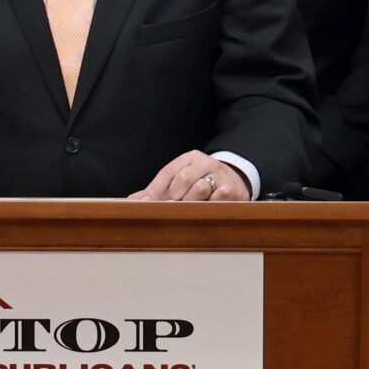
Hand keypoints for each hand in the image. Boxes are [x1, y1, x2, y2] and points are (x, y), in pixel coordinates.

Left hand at [130, 151, 247, 201]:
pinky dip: (210, 205)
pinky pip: (219, 197)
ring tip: (190, 210)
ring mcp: (221, 175)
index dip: (155, 190)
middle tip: (173, 208)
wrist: (236, 181)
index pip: (168, 172)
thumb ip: (157, 191)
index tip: (146, 204)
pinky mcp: (233, 190)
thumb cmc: (201, 183)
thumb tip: (132, 202)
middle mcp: (206, 163)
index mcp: (190, 158)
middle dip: (175, 197)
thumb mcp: (181, 181)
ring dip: (191, 203)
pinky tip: (206, 210)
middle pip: (183, 179)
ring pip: (200, 188)